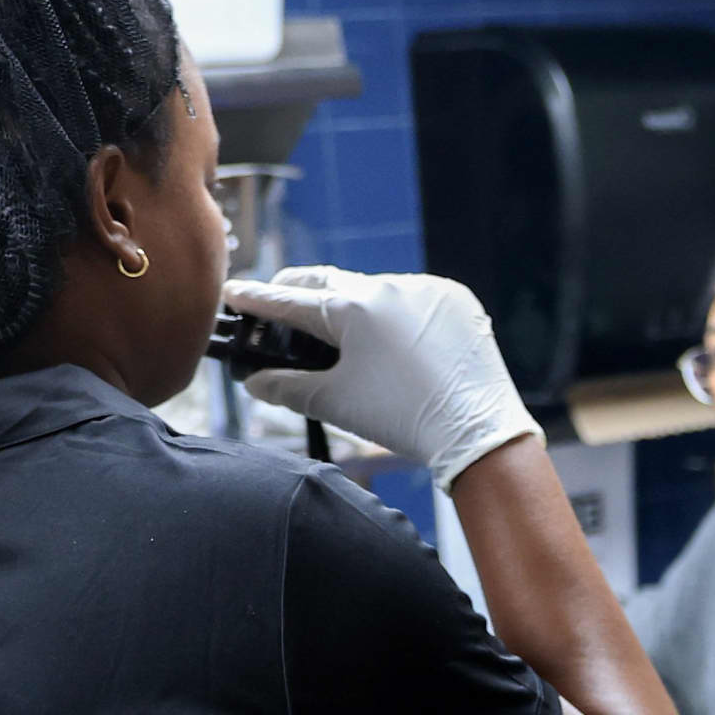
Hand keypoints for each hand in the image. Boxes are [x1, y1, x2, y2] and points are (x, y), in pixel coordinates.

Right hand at [221, 266, 540, 486]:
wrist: (479, 433)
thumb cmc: (403, 418)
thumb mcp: (335, 402)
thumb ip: (286, 388)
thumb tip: (253, 383)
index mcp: (353, 306)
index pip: (291, 300)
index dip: (258, 300)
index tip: (235, 294)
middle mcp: (390, 285)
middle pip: (330, 282)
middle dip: (300, 291)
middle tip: (279, 302)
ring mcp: (427, 289)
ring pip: (375, 290)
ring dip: (355, 306)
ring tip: (342, 335)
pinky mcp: (456, 300)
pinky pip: (415, 299)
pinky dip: (397, 314)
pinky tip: (394, 341)